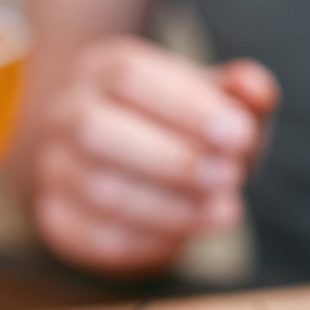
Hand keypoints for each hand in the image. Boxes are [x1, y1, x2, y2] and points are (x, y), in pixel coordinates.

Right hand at [31, 37, 278, 276]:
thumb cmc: (185, 130)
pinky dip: (151, 240)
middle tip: (230, 176)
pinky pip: (98, 236)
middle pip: (98, 130)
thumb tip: (253, 89)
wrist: (135, 174)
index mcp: (104, 70)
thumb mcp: (219, 106)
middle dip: (172, 158)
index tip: (241, 134)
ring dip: (171, 206)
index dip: (188, 107)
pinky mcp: (60, 220)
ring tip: (223, 210)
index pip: (131, 75)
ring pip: (100, 190)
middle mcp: (68, 113)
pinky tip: (188, 233)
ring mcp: (56, 167)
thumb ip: (241, 95)